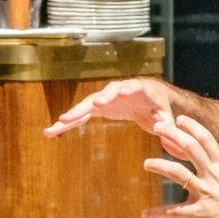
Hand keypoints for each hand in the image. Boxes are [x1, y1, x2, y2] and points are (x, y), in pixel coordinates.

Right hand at [44, 77, 181, 138]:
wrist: (147, 100)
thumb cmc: (158, 106)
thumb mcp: (165, 115)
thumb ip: (166, 123)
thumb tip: (163, 130)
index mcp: (139, 89)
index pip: (133, 86)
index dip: (127, 89)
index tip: (123, 92)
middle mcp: (118, 90)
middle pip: (106, 93)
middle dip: (98, 100)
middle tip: (93, 105)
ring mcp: (105, 98)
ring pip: (88, 105)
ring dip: (74, 113)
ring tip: (60, 121)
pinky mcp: (96, 108)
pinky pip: (80, 116)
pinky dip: (68, 123)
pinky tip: (52, 131)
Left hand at [143, 115, 218, 217]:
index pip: (206, 139)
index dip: (192, 127)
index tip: (180, 119)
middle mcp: (213, 175)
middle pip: (189, 147)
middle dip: (171, 134)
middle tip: (157, 127)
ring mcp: (206, 193)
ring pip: (177, 172)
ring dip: (159, 166)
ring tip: (147, 164)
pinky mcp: (200, 213)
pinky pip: (174, 211)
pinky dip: (158, 212)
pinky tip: (146, 214)